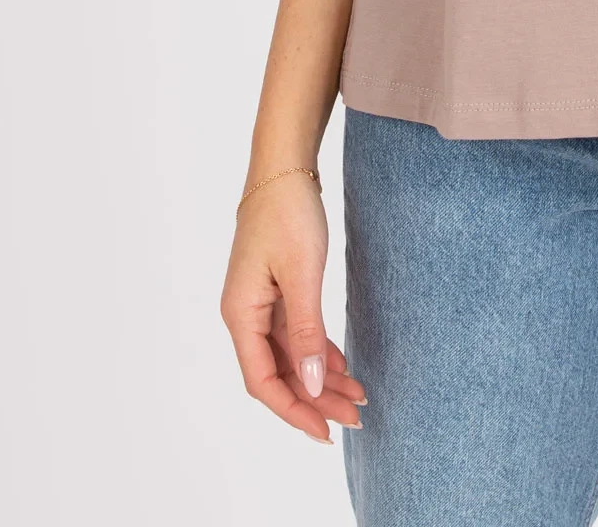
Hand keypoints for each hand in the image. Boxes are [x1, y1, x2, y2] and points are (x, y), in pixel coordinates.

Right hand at [221, 171, 366, 442]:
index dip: (293, 411)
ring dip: (321, 378)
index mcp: (240, 315)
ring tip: (357, 397)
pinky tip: (342, 365)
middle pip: (279, 373)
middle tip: (355, 418)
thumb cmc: (288, 213)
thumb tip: (310, 385)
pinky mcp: (276, 290)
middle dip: (315, 399)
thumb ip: (306, 331)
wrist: (284, 166)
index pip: (263, 382)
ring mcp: (260, 303)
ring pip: (290, 355)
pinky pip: (296, 333)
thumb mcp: (302, 273)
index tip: (325, 431)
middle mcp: (245, 315)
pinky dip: (319, 351)